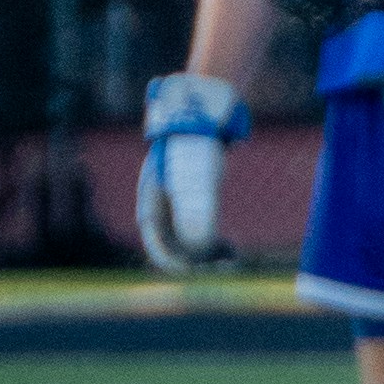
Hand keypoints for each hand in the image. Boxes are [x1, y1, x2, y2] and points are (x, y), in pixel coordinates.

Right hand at [136, 72, 246, 274]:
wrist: (199, 114)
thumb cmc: (194, 146)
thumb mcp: (196, 180)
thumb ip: (196, 213)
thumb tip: (200, 247)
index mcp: (151, 206)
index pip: (159, 247)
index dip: (178, 264)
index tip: (202, 269)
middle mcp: (160, 210)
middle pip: (175, 249)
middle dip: (198, 260)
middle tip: (226, 261)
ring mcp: (175, 207)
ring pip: (188, 244)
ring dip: (208, 254)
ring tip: (232, 256)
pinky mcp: (192, 204)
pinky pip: (200, 233)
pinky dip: (214, 243)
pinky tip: (231, 248)